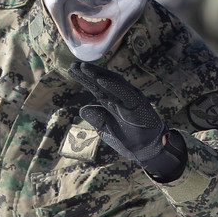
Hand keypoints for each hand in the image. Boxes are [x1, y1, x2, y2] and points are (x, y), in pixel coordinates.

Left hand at [68, 62, 185, 180]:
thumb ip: (96, 118)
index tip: (71, 69)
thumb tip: (82, 109)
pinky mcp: (138, 104)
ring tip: (84, 68)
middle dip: (88, 73)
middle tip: (73, 65)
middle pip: (102, 81)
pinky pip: (124, 93)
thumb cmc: (127, 140)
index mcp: (111, 102)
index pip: (95, 86)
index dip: (84, 78)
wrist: (146, 151)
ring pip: (112, 83)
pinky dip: (113, 86)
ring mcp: (129, 99)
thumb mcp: (106, 129)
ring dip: (98, 74)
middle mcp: (120, 97)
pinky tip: (101, 80)